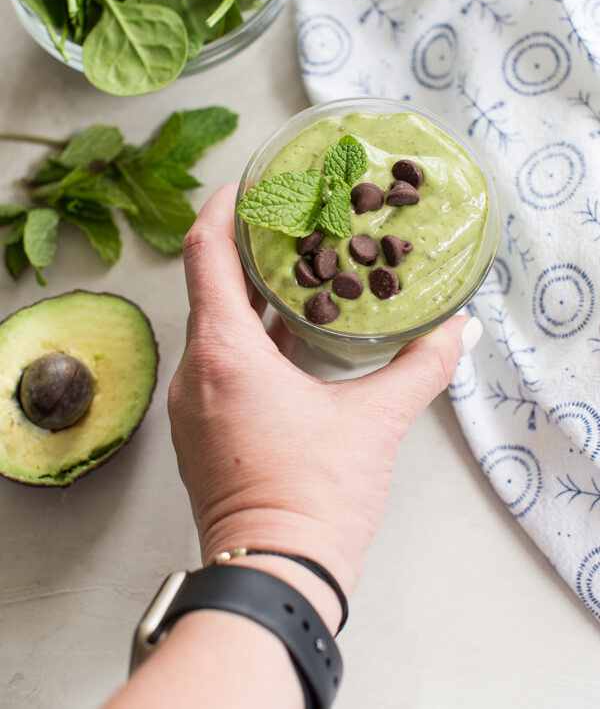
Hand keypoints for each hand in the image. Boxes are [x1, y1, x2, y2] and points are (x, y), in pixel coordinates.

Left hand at [168, 185, 478, 602]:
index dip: (221, 210)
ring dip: (251, 302)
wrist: (274, 576)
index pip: (205, 255)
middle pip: (210, 288)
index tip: (243, 186)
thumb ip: (421, 368)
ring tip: (296, 276)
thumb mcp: (374, 422)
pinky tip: (291, 342)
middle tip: (286, 225)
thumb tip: (456, 333)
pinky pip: (219, 366)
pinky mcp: (203, 432)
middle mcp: (197, 373)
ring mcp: (193, 406)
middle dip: (246, 254)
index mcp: (224, 354)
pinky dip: (249, 343)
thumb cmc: (312, 498)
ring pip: (216, 330)